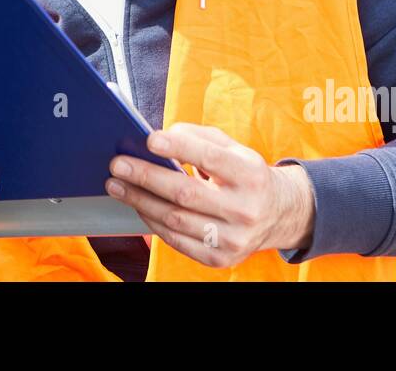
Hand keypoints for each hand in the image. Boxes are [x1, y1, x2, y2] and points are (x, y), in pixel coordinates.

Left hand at [105, 122, 314, 268]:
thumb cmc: (246, 175)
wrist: (277, 214)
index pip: (210, 158)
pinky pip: (176, 241)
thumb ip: (199, 138)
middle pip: (185, 193)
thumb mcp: (234, 148)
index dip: (178, 147)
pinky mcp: (220, 258)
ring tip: (117, 185)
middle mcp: (244, 209)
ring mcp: (232, 238)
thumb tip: (160, 138)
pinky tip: (138, 205)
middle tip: (118, 164)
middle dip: (146, 177)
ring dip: (140, 201)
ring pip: (175, 219)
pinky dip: (152, 221)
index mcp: (250, 175)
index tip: (149, 139)